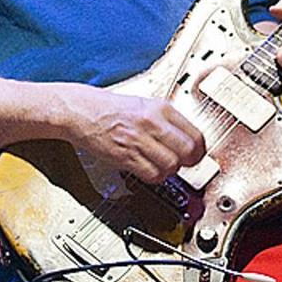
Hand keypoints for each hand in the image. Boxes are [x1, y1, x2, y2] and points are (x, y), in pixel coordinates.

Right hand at [59, 85, 206, 179]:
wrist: (81, 111)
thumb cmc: (110, 108)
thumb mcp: (144, 105)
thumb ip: (166, 120)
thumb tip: (186, 139)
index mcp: (160, 107)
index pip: (195, 133)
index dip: (200, 149)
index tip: (197, 154)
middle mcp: (152, 122)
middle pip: (188, 150)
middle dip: (190, 162)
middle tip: (185, 163)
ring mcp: (139, 140)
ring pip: (171, 164)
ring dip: (171, 170)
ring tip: (164, 165)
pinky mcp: (126, 156)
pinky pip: (151, 174)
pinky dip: (155, 176)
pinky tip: (150, 170)